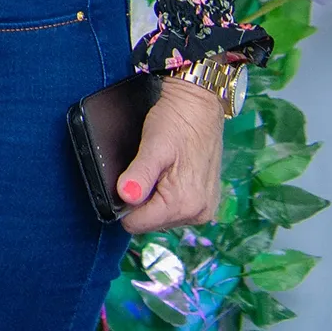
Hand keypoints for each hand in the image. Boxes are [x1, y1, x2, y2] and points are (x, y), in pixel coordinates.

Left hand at [117, 76, 223, 231]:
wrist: (199, 107)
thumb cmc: (176, 123)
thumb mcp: (153, 146)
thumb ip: (139, 174)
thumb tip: (125, 196)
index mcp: (185, 204)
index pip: (138, 223)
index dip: (126, 204)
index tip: (129, 180)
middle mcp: (199, 213)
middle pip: (151, 221)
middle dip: (142, 200)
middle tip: (146, 169)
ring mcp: (205, 209)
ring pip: (162, 216)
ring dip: (155, 198)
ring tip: (159, 169)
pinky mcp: (206, 202)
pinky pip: (176, 208)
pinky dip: (167, 195)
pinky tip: (169, 174)